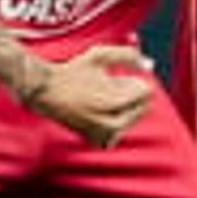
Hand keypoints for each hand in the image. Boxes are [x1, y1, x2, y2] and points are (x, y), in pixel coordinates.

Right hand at [24, 44, 159, 148]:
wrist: (45, 93)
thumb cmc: (73, 70)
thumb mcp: (101, 55)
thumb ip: (129, 55)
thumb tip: (151, 65)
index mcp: (115, 102)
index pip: (147, 92)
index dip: (134, 81)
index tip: (115, 79)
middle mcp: (112, 124)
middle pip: (144, 107)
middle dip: (131, 95)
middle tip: (106, 89)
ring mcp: (106, 135)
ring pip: (134, 118)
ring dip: (125, 108)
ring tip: (100, 99)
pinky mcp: (99, 142)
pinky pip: (122, 130)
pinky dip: (116, 121)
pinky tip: (99, 112)